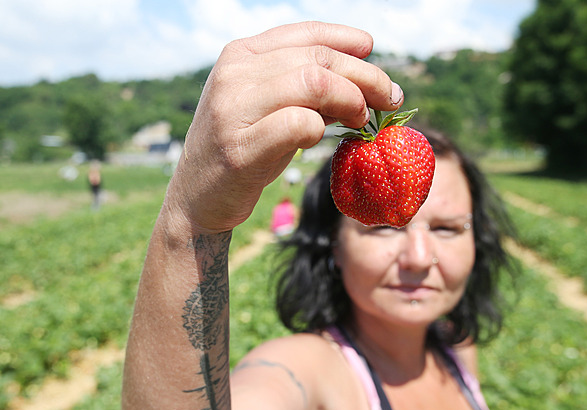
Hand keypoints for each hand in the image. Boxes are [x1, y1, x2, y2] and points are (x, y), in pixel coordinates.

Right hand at [167, 21, 403, 233]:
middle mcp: (234, 74)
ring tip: (361, 120)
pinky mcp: (240, 148)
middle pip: (319, 59)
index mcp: (240, 55)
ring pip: (314, 82)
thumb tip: (360, 66)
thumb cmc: (243, 148)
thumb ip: (301, 83)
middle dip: (366, 77)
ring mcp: (233, 110)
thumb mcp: (266, 104)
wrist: (197, 198)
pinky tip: (321, 139)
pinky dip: (322, 130)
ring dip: (351, 100)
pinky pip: (300, 124)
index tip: (373, 51)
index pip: (306, 33)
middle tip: (389, 98)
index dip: (346, 39)